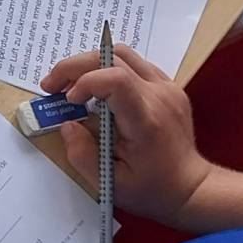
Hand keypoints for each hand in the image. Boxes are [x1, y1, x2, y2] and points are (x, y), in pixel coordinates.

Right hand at [40, 43, 211, 227]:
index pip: (116, 79)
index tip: (68, 101)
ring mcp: (167, 88)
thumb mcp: (109, 183)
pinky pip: (134, 63)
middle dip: (74, 67)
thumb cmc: (151, 188)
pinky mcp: (168, 86)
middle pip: (112, 58)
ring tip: (70, 84)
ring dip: (89, 64)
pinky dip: (107, 68)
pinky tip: (96, 89)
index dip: (84, 82)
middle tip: (51, 86)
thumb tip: (68, 124)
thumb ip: (82, 154)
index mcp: (146, 120)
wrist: (191, 186)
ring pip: (122, 54)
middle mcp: (160, 97)